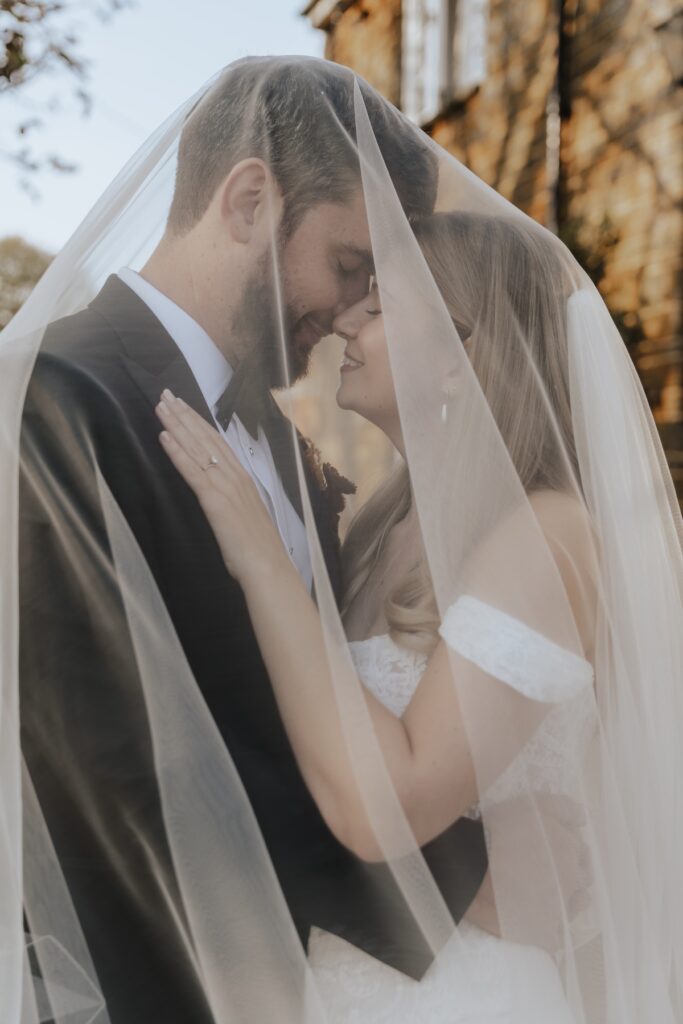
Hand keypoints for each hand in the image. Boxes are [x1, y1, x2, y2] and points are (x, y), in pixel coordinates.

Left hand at [155, 389, 289, 584]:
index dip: (198, 423)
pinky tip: (164, 437)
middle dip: (184, 415)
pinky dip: (177, 451)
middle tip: (166, 395)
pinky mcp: (215, 500)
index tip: (183, 407)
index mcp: (243, 479)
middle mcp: (235, 476)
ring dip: (177, 425)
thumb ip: (232, 503)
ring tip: (161, 406)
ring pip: (198, 448)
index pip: (217, 443)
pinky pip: (192, 470)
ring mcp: (226, 486)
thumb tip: (222, 499)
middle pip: (206, 438)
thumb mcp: (244, 518)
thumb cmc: (257, 550)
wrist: (268, 567)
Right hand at [465, 794, 592, 952]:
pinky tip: (530, 918)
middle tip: (542, 868)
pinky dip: (547, 929)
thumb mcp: (532, 805)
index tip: (547, 847)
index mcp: (571, 850)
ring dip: (564, 900)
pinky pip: (553, 936)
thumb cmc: (499, 832)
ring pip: (573, 907)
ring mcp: (559, 911)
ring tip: (539, 894)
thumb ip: (563, 807)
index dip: (565, 846)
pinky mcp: (543, 935)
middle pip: (582, 878)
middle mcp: (572, 881)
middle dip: (568, 873)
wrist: (471, 871)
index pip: (581, 849)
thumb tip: (585, 816)